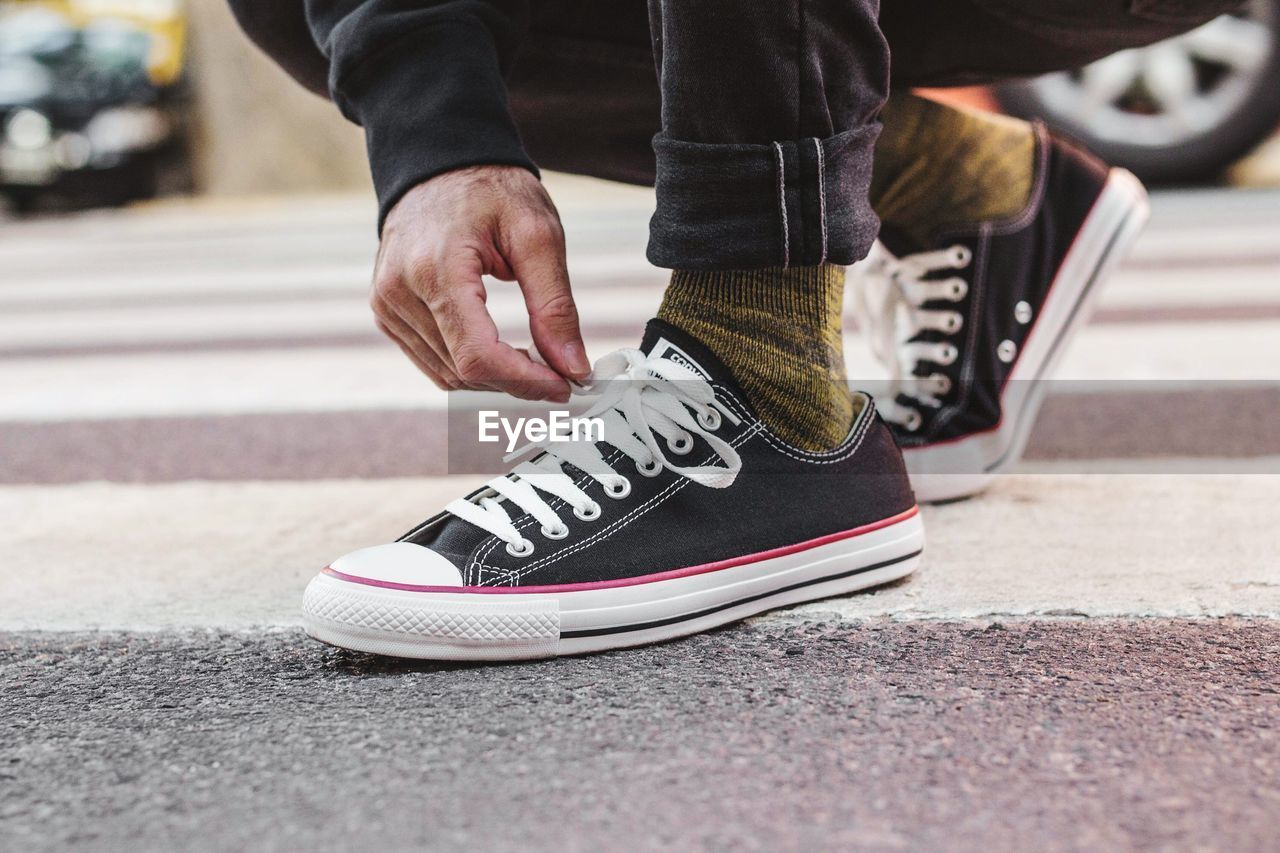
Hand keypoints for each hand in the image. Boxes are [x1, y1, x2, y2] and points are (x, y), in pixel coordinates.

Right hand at [371, 165, 589, 401]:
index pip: (478, 356)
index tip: (565, 385)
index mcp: (436, 269)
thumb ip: (555, 305)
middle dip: (517, 381)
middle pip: (464, 372)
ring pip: (447, 375)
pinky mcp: (386, 312)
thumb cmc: (489, 189)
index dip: (525, 382)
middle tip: (561, 371)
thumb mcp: (537, 234)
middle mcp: (400, 292)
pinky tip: (503, 352)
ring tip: (536, 360)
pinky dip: (471, 368)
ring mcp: (386, 305)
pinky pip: (432, 362)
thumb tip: (573, 367)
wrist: (438, 162)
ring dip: (496, 379)